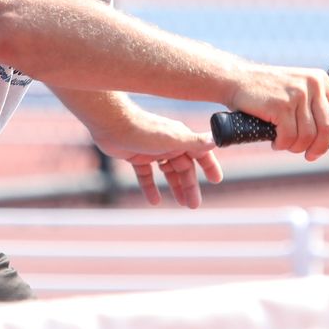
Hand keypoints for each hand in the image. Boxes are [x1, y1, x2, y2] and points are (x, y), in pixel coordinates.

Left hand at [89, 113, 223, 207]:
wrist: (111, 123)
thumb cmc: (143, 130)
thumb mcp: (172, 140)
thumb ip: (194, 142)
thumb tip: (216, 139)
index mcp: (180, 138)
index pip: (200, 154)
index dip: (209, 166)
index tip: (216, 180)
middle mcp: (169, 144)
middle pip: (183, 168)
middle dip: (190, 186)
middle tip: (194, 205)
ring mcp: (152, 150)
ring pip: (167, 172)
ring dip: (174, 187)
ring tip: (181, 204)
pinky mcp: (136, 156)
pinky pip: (146, 175)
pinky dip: (150, 187)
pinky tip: (154, 201)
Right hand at [223, 64, 328, 161]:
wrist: (236, 79)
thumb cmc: (265, 91)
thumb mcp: (295, 91)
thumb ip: (312, 107)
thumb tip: (328, 138)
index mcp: (319, 81)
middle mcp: (312, 85)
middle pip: (327, 128)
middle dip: (318, 148)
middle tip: (309, 156)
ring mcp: (297, 94)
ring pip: (307, 136)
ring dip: (295, 147)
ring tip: (284, 143)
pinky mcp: (281, 105)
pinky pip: (289, 137)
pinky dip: (282, 144)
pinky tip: (275, 141)